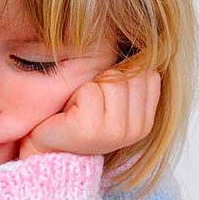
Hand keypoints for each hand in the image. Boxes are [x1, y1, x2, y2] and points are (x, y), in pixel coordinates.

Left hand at [18, 67, 161, 159]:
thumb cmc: (80, 120)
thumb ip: (132, 80)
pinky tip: (69, 115)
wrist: (50, 150)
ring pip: (109, 80)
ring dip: (88, 88)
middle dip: (104, 81)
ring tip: (79, 109)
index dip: (121, 76)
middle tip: (89, 105)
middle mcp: (135, 130)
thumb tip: (145, 49)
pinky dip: (74, 96)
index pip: (148, 74)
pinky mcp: (92, 128)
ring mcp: (115, 131)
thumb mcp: (114, 101)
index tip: (106, 97)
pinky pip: (89, 90)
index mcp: (145, 123)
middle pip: (128, 75)